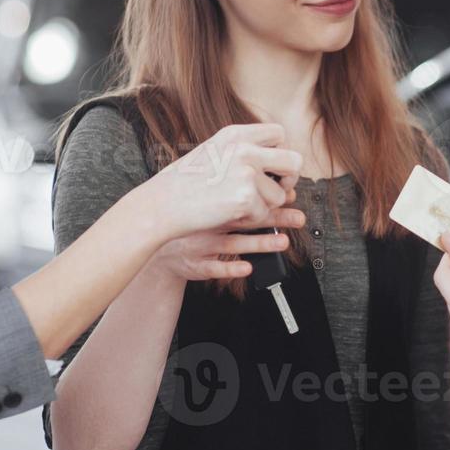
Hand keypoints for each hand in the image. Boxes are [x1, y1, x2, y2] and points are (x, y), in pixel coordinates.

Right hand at [144, 123, 302, 236]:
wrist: (162, 205)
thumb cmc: (183, 183)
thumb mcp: (212, 151)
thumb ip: (241, 149)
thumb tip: (278, 157)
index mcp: (236, 134)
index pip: (279, 133)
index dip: (281, 152)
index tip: (274, 167)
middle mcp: (244, 149)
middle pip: (293, 161)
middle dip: (289, 179)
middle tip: (276, 190)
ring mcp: (246, 173)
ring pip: (279, 195)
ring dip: (263, 206)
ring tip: (236, 206)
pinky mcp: (246, 198)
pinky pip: (263, 215)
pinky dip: (250, 220)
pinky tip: (229, 214)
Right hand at [147, 205, 306, 282]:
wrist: (150, 238)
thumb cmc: (182, 218)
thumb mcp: (198, 196)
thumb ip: (227, 189)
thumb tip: (267, 180)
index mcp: (210, 204)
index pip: (244, 196)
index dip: (269, 196)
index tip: (291, 194)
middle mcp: (207, 224)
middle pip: (245, 219)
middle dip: (275, 219)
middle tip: (299, 217)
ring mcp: (201, 244)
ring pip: (233, 244)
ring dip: (260, 244)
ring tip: (283, 242)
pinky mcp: (195, 264)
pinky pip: (215, 268)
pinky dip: (232, 268)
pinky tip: (248, 268)